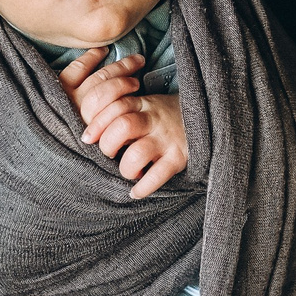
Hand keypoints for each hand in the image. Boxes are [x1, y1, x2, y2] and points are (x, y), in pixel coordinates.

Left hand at [58, 49, 188, 197]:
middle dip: (108, 145)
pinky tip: (135, 192)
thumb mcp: (146, 105)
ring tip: (128, 172)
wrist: (209, 117)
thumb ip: (121, 111)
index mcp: (143, 104)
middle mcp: (155, 119)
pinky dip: (143, 187)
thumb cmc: (165, 117)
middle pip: (122, 126)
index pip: (114, 105)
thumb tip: (89, 132)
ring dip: (126, 168)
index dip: (96, 122)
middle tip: (108, 154)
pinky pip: (158, 175)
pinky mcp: (180, 158)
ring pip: (137, 153)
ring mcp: (168, 138)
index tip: (86, 138)